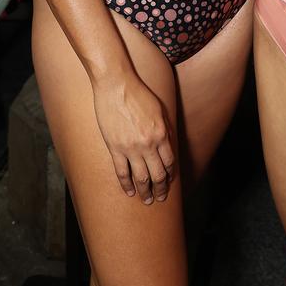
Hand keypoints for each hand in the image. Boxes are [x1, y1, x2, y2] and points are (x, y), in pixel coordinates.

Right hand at [92, 72, 174, 205]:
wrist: (116, 85)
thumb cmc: (138, 94)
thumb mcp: (159, 109)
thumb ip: (165, 129)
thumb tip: (169, 145)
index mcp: (161, 134)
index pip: (170, 162)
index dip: (170, 174)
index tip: (169, 181)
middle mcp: (148, 144)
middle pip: (158, 174)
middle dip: (161, 189)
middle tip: (161, 197)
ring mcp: (131, 148)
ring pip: (141, 178)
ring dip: (146, 192)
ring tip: (147, 200)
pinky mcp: (115, 149)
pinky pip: (122, 172)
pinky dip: (127, 185)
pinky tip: (130, 192)